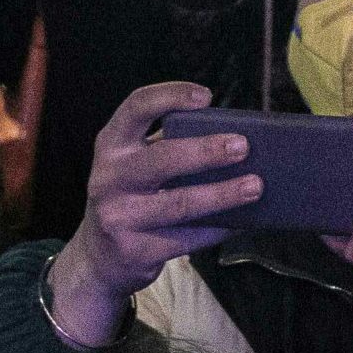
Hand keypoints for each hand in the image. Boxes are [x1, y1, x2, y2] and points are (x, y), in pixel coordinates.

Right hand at [47, 83, 263, 344]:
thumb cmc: (131, 195)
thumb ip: (167, 146)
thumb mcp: (134, 163)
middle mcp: (109, 177)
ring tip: (254, 186)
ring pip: (179, 203)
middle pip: (162, 159)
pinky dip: (217, 229)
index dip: (170, 96)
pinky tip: (240, 222)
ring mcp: (119, 217)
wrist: (97, 257)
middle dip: (206, 152)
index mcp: (112, 144)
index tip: (206, 97)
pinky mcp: (135, 251)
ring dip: (222, 194)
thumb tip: (232, 137)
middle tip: (243, 146)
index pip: (136, 107)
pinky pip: (185, 239)